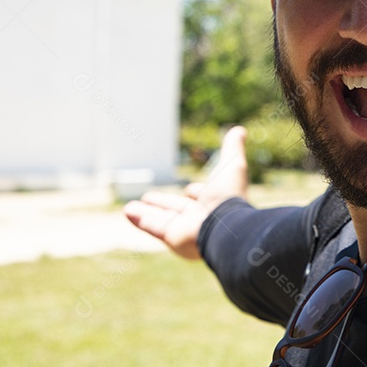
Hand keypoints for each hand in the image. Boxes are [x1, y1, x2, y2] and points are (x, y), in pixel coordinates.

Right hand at [123, 125, 248, 259]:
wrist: (226, 226)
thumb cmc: (230, 195)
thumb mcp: (233, 164)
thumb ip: (233, 148)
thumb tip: (240, 130)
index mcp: (214, 202)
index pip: (202, 198)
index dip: (197, 193)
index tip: (190, 190)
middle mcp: (199, 217)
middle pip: (177, 209)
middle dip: (164, 203)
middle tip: (149, 198)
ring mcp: (184, 229)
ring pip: (161, 219)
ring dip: (146, 213)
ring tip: (130, 208)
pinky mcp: (171, 237)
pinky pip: (152, 226)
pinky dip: (139, 220)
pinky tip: (127, 212)